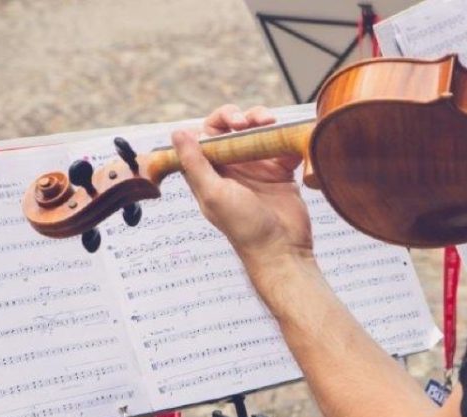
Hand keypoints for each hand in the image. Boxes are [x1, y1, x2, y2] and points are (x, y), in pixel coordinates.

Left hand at [172, 105, 313, 276]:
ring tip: (272, 123)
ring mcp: (257, 170)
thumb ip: (194, 163)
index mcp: (210, 173)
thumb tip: (177, 132)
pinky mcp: (281, 173)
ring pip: (258, 133)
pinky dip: (286, 139)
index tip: (232, 123)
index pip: (206, 136)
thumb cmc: (244, 228)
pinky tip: (288, 142)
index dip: (217, 122)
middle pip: (233, 129)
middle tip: (250, 121)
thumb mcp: (213, 194)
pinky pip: (282, 147)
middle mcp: (232, 169)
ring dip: (263, 122)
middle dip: (242, 117)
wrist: (282, 250)